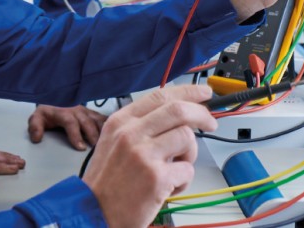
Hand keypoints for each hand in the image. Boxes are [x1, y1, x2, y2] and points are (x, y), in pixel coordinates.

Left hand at [28, 104, 107, 150]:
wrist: (54, 98)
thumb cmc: (48, 112)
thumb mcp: (37, 117)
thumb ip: (35, 127)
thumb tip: (37, 138)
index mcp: (63, 112)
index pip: (70, 123)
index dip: (76, 135)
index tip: (80, 148)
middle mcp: (76, 110)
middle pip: (87, 122)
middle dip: (92, 135)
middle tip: (96, 147)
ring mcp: (86, 111)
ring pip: (97, 119)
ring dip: (103, 130)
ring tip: (109, 140)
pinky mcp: (92, 113)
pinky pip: (103, 117)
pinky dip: (110, 123)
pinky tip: (117, 130)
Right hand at [82, 85, 216, 227]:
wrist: (93, 211)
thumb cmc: (106, 181)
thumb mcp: (113, 141)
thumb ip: (140, 126)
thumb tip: (176, 115)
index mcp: (121, 121)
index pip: (160, 96)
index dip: (187, 92)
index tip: (202, 94)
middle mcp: (131, 133)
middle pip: (178, 110)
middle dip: (202, 114)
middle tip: (210, 123)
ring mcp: (144, 154)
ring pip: (187, 138)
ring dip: (189, 154)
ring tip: (175, 168)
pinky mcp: (156, 177)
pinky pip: (187, 170)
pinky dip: (184, 181)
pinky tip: (169, 187)